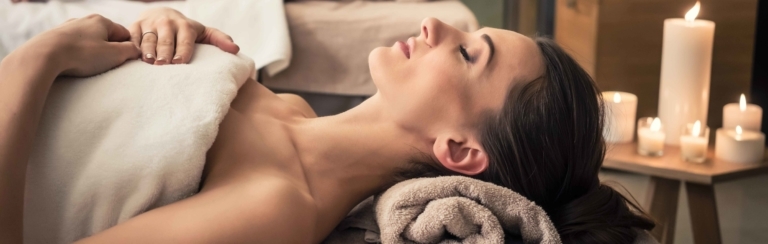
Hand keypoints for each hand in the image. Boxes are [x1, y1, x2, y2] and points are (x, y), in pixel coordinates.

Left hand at [20, 14, 140, 76]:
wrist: (44, 55)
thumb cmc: (82, 54)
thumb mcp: (114, 55)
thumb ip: (130, 51)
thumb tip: (136, 50)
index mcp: (101, 21)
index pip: (124, 33)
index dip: (128, 48)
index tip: (126, 60)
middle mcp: (84, 20)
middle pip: (105, 37)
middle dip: (109, 51)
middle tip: (108, 66)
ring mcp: (68, 28)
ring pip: (88, 41)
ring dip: (92, 53)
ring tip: (89, 67)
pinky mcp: (55, 38)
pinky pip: (73, 46)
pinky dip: (77, 55)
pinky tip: (74, 64)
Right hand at [130, 7, 239, 64]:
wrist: (161, 14)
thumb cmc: (186, 30)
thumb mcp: (204, 32)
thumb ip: (220, 40)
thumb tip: (235, 50)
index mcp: (184, 25)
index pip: (185, 38)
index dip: (183, 49)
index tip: (181, 62)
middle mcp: (166, 23)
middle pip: (165, 39)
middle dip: (165, 51)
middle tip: (164, 64)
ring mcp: (149, 24)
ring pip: (148, 38)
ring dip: (148, 50)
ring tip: (149, 62)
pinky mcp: (134, 27)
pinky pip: (132, 37)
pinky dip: (132, 46)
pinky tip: (133, 56)